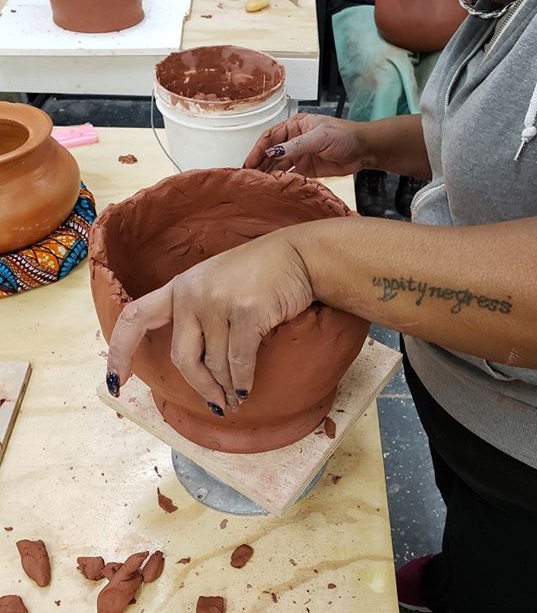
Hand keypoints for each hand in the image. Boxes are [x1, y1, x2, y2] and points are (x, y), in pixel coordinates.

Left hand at [106, 232, 313, 412]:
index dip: (120, 352)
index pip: (135, 317)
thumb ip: (200, 316)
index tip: (115, 382)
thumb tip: (200, 368)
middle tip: (215, 403)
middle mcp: (193, 294)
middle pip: (182, 357)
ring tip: (236, 399)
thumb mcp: (218, 285)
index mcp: (180, 286)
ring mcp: (219, 302)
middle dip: (198, 387)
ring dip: (227, 387)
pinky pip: (239, 362)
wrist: (300, 256)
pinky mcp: (247, 313)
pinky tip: (246, 390)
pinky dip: (242, 382)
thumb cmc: (261, 275)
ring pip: (216, 364)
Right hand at [244, 113, 367, 177]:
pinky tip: (275, 187)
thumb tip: (274, 152)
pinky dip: (283, 181)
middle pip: (272, 153)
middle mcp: (295, 141)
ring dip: (270, 174)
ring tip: (259, 184)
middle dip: (260, 164)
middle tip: (250, 178)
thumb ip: (296, 146)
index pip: (270, 138)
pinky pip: (291, 175)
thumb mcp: (319, 137)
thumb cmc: (345, 136)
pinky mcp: (308, 170)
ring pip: (280, 165)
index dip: (258, 150)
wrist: (364, 150)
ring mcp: (301, 156)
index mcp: (295, 126)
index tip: (248, 163)